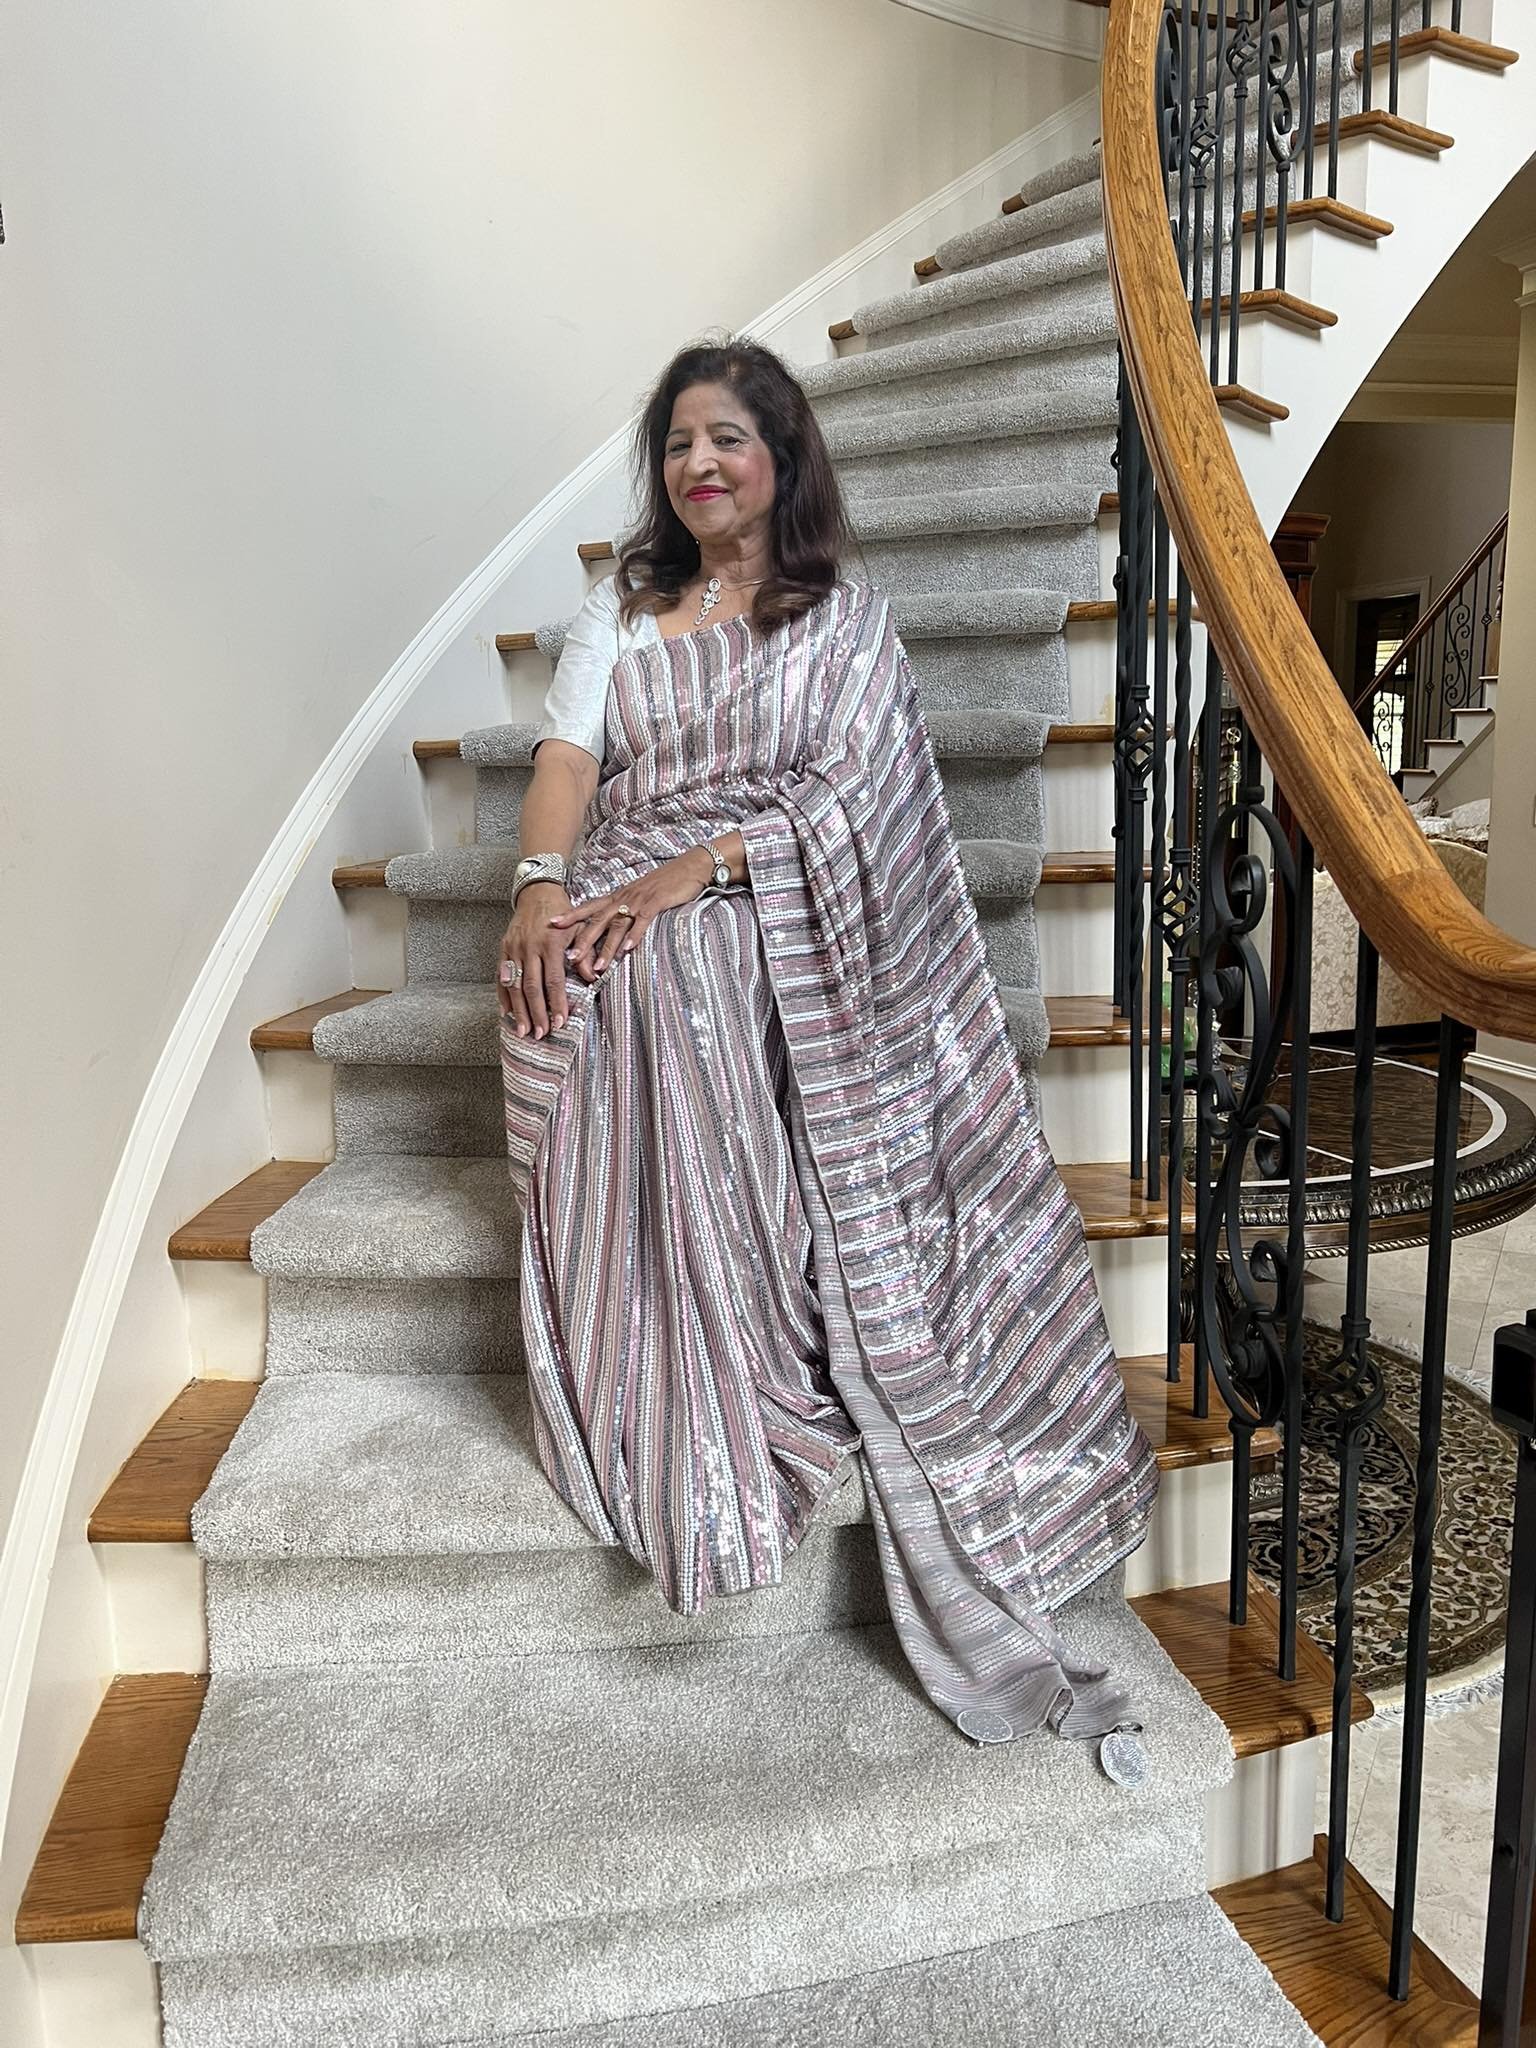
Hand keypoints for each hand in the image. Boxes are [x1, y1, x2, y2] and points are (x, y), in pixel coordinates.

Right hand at [498, 881, 576, 1039]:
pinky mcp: (504, 947)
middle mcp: (530, 947)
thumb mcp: (580, 930)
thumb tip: (593, 979)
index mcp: (551, 944)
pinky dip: (504, 995)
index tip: (559, 1023)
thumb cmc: (563, 914)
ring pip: (514, 984)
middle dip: (536, 1013)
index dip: (557, 1003)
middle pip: (532, 987)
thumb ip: (585, 955)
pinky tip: (507, 1012)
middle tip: (540, 1034)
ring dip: (519, 1010)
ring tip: (523, 1030)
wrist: (538, 892)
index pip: (554, 981)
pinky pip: (502, 976)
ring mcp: (514, 948)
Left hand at [547, 850, 712, 978]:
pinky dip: (635, 935)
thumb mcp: (640, 895)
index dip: (571, 916)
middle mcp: (625, 898)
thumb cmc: (666, 884)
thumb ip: (627, 910)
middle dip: (583, 940)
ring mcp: (640, 900)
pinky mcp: (657, 902)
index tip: (552, 925)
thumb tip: (615, 929)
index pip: (590, 907)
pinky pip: (643, 921)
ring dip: (607, 948)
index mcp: (619, 896)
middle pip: (598, 920)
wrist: (691, 867)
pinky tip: (628, 950)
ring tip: (597, 967)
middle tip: (569, 957)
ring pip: (618, 925)